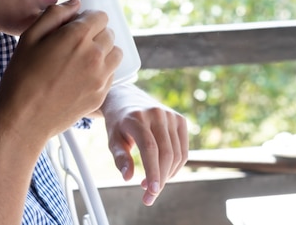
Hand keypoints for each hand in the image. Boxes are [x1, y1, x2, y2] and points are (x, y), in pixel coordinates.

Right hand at [0, 0, 122, 142]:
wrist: (23, 120)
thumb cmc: (21, 77)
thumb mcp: (29, 38)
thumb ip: (54, 15)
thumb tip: (76, 4)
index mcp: (77, 36)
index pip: (100, 16)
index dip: (88, 18)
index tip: (76, 26)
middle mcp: (95, 55)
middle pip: (109, 34)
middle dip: (96, 34)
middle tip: (75, 44)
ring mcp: (100, 77)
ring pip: (115, 54)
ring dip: (103, 52)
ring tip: (82, 59)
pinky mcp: (101, 95)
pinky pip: (111, 75)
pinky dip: (101, 72)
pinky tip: (81, 77)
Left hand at [101, 84, 188, 205]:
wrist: (126, 97)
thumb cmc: (118, 122)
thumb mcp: (112, 139)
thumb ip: (120, 157)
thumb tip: (128, 178)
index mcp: (136, 117)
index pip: (149, 147)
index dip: (152, 171)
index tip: (151, 191)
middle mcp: (156, 114)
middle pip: (166, 153)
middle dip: (160, 179)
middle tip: (149, 197)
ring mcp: (170, 115)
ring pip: (177, 154)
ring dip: (167, 175)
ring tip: (151, 185)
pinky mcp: (180, 119)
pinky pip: (183, 150)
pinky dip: (176, 166)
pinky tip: (163, 173)